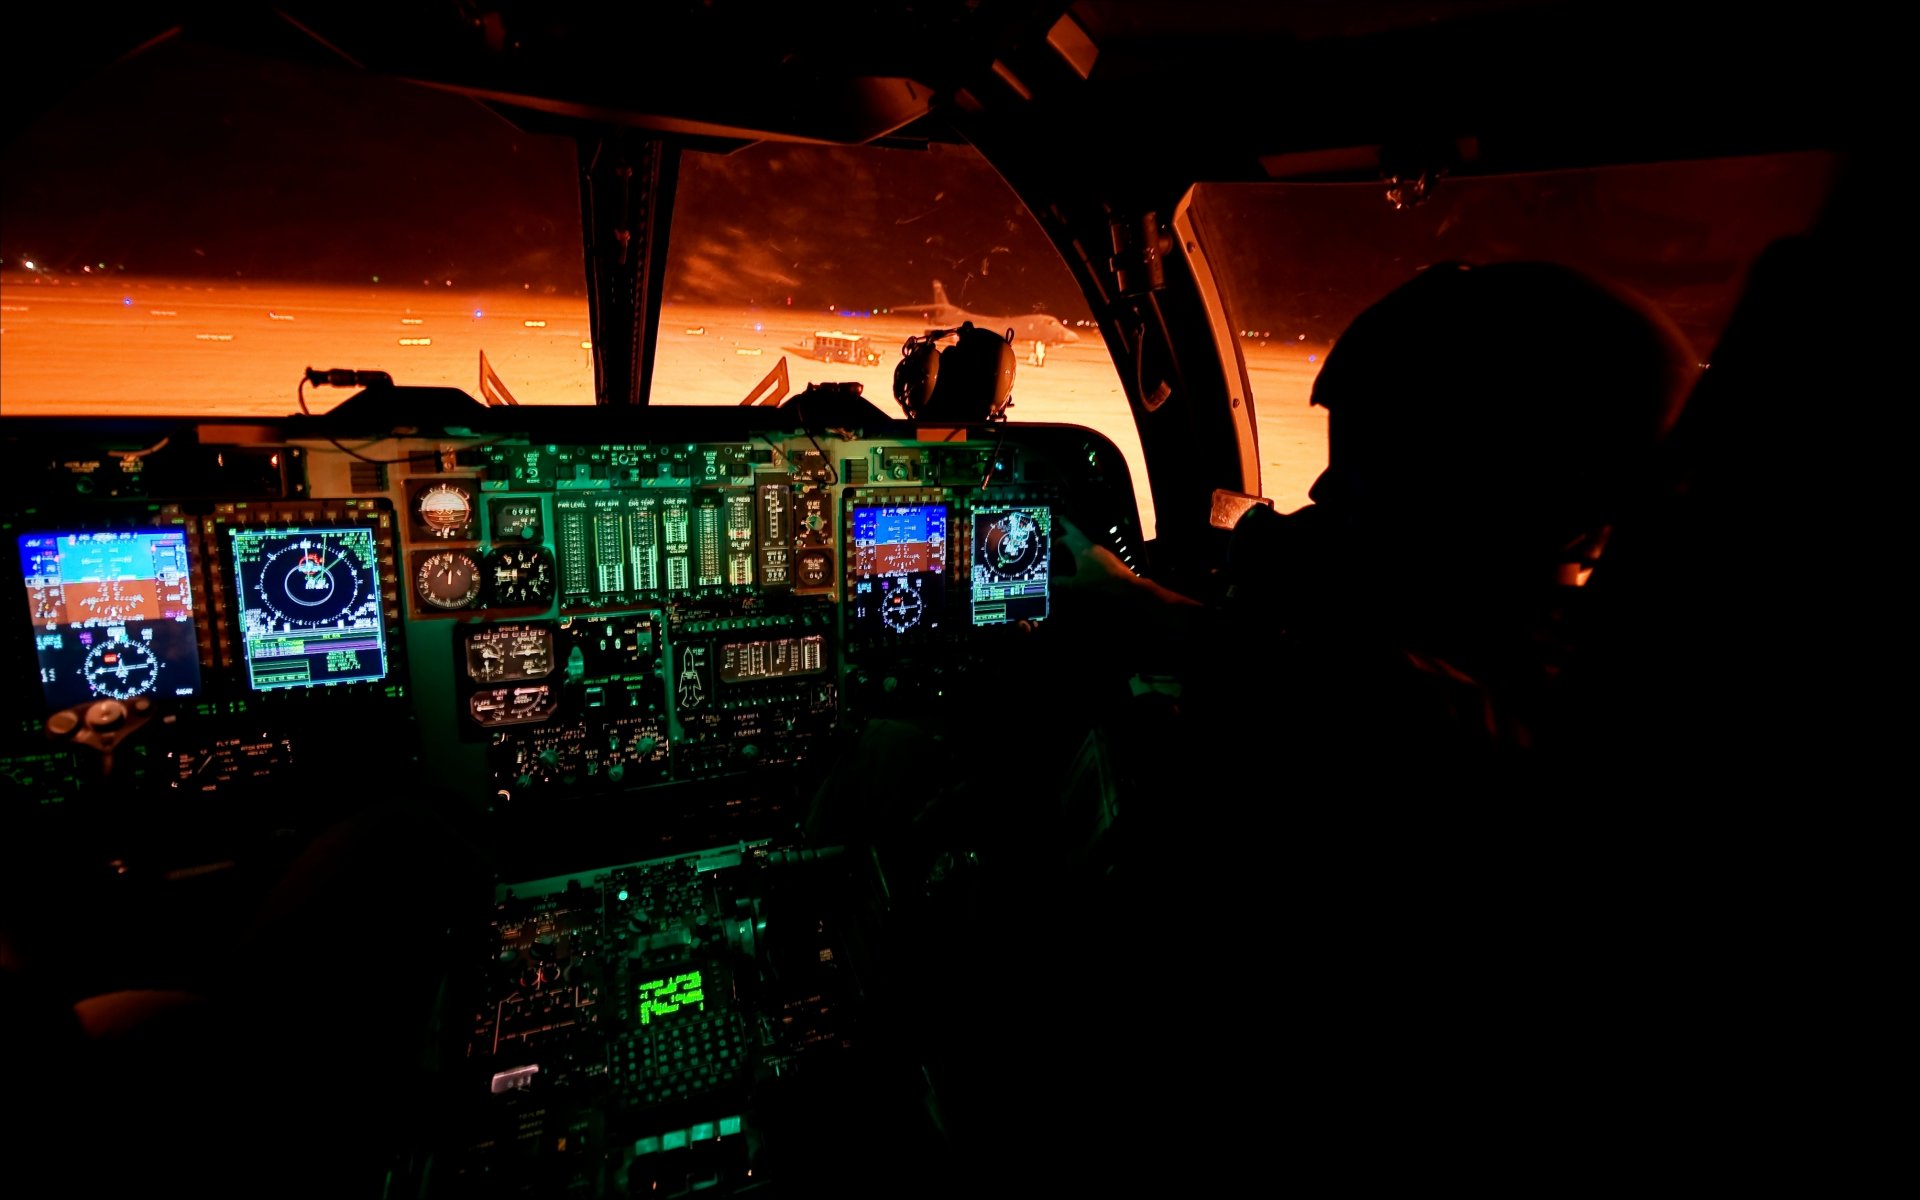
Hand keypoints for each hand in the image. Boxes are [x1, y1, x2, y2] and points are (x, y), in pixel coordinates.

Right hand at [1053, 516, 1202, 609]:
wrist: (1123, 583)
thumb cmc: (1098, 582)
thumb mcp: (1078, 584)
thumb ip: (1064, 582)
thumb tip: (1053, 580)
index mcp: (1081, 550)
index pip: (1065, 539)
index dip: (1058, 541)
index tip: (1053, 545)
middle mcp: (1089, 545)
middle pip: (1076, 532)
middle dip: (1068, 525)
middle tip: (1061, 518)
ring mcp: (1099, 548)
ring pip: (1084, 538)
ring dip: (1076, 537)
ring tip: (1070, 540)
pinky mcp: (1106, 554)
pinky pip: (1091, 545)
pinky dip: (1084, 545)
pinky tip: (1084, 554)